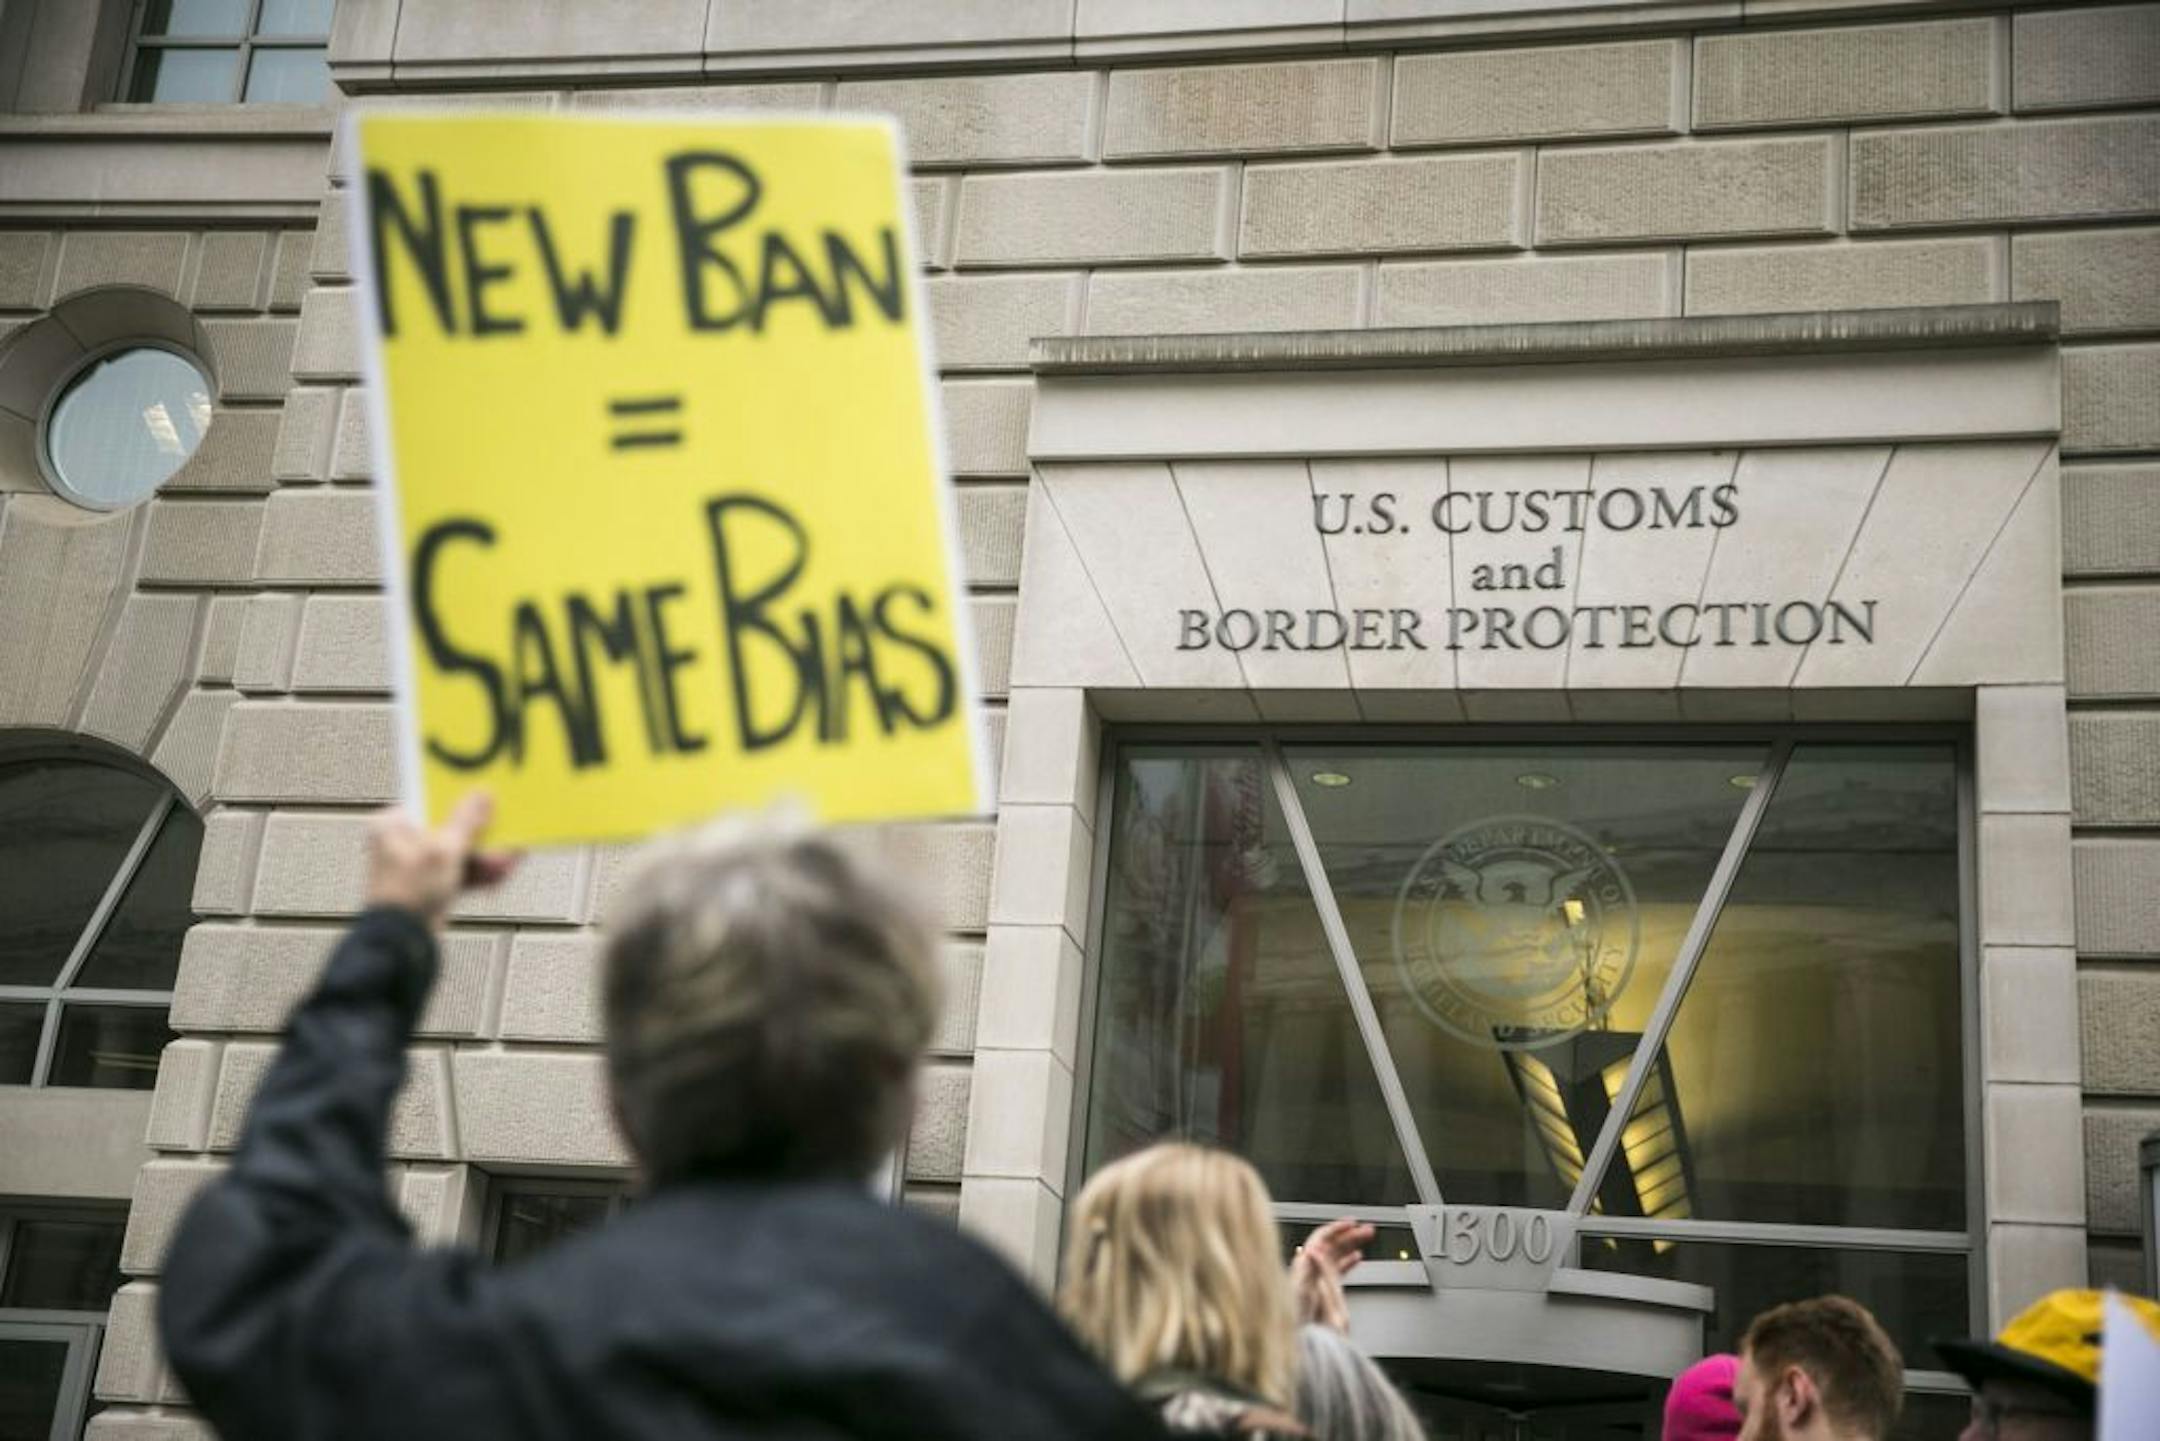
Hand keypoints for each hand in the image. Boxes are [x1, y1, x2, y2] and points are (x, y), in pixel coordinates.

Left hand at [364, 793, 518, 927]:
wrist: (400, 944)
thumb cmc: (406, 896)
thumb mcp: (444, 850)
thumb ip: (466, 820)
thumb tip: (480, 796)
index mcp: (393, 825)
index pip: (434, 802)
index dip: (463, 804)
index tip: (486, 805)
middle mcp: (399, 843)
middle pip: (450, 829)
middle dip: (483, 839)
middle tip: (504, 838)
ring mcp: (414, 867)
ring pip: (458, 854)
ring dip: (485, 858)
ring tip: (507, 862)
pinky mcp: (426, 887)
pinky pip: (457, 873)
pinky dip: (477, 875)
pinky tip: (498, 876)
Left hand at [1289, 1217, 1372, 1332]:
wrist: (1294, 1333)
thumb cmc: (1294, 1314)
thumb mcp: (1302, 1291)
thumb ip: (1309, 1270)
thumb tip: (1313, 1249)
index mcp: (1305, 1263)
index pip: (1322, 1237)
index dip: (1337, 1228)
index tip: (1353, 1223)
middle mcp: (1310, 1266)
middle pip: (1332, 1243)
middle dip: (1350, 1234)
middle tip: (1368, 1230)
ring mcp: (1317, 1275)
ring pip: (1336, 1253)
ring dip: (1351, 1243)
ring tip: (1367, 1238)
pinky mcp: (1322, 1285)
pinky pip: (1337, 1267)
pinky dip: (1348, 1259)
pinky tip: (1357, 1257)